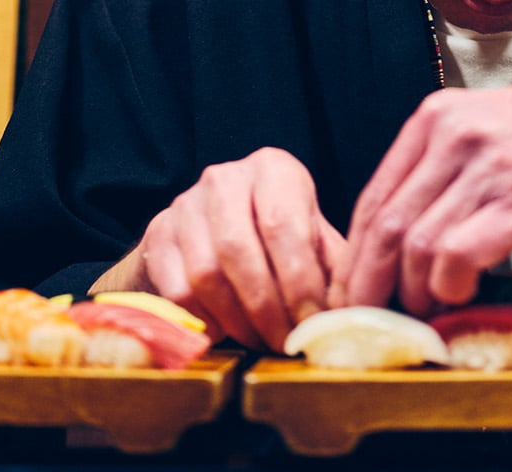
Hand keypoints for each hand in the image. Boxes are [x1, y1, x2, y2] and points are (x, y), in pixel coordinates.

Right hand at [95, 147, 344, 350]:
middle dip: (267, 308)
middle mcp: (225, 178)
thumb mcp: (314, 242)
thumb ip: (336, 270)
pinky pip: (177, 292)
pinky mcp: (157, 235)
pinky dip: (206, 321)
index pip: (283, 226)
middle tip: (286, 343)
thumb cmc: (278, 241)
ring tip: (262, 341)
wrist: (212, 232)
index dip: (299, 281)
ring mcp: (184, 205)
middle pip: (239, 251)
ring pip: (205, 274)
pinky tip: (228, 332)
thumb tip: (354, 314)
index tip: (313, 323)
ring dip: (237, 320)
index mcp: (274, 170)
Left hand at [333, 61, 511, 315]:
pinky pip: (457, 257)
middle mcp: (452, 136)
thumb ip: (450, 169)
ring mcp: (486, 167)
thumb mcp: (494, 127)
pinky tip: (461, 299)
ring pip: (415, 247)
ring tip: (425, 316)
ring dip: (413, 295)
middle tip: (368, 321)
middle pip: (382, 227)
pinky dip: (449, 289)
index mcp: (437, 118)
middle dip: (367, 285)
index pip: (372, 198)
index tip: (354, 291)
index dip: (355, 255)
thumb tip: (414, 238)